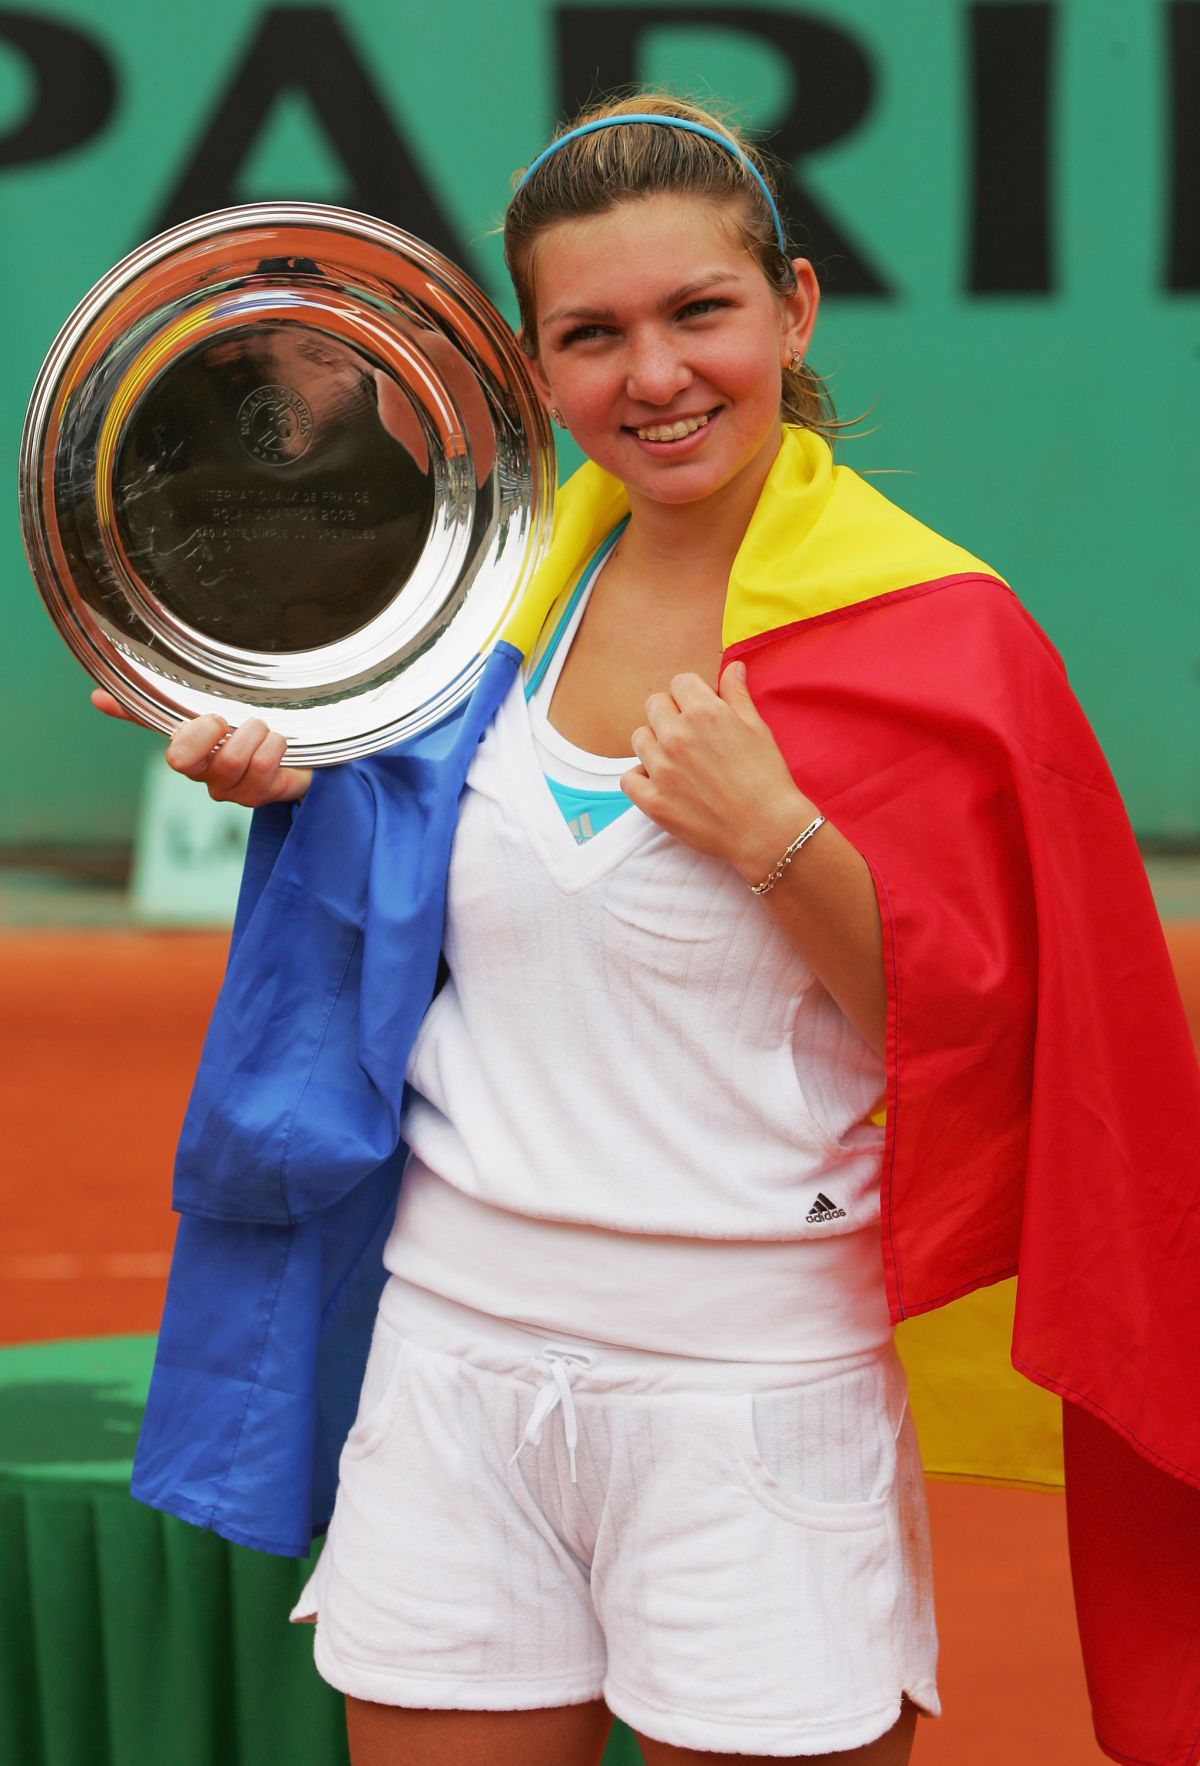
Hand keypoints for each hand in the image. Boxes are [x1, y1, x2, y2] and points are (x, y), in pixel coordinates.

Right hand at [90, 689, 310, 805]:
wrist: (295, 760)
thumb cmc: (244, 737)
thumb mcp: (205, 715)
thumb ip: (157, 705)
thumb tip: (96, 698)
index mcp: (188, 755)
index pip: (168, 749)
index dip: (184, 734)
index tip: (211, 718)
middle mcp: (205, 777)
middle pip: (184, 760)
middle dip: (210, 732)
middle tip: (229, 722)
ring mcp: (232, 790)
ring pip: (231, 758)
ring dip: (254, 733)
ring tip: (262, 730)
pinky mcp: (260, 796)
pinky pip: (263, 765)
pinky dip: (275, 745)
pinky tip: (277, 743)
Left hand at [622, 662, 815, 878]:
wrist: (767, 829)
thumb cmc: (767, 778)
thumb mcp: (757, 728)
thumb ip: (737, 695)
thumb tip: (732, 667)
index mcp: (704, 712)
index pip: (680, 682)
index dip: (692, 695)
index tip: (700, 710)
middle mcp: (676, 735)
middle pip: (655, 705)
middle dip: (671, 714)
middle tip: (691, 737)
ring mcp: (661, 769)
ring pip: (639, 738)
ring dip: (655, 744)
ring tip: (677, 760)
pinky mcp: (652, 800)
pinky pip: (628, 778)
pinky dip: (641, 778)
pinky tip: (661, 783)